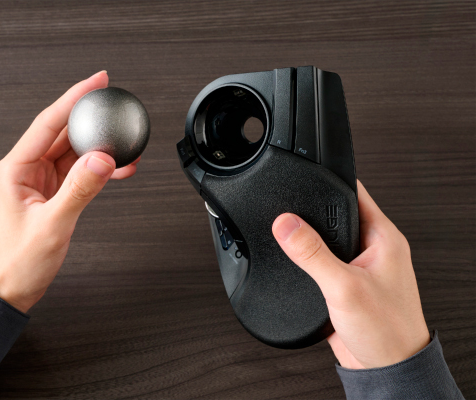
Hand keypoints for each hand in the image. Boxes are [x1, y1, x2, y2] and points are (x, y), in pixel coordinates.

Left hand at [0, 71, 139, 312]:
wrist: (4, 291)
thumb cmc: (14, 264)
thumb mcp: (51, 225)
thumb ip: (79, 190)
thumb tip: (101, 159)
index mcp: (14, 170)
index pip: (47, 123)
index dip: (73, 98)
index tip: (95, 82)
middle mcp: (24, 172)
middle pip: (61, 134)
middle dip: (89, 119)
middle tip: (114, 104)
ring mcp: (37, 184)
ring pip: (72, 154)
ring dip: (97, 148)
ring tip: (125, 143)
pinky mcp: (48, 197)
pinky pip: (76, 175)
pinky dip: (96, 171)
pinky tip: (116, 169)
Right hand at [272, 181, 429, 368]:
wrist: (385, 370)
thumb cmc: (386, 331)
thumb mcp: (344, 287)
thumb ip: (312, 253)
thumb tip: (286, 224)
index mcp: (383, 237)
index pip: (355, 192)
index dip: (329, 181)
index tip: (304, 176)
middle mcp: (372, 248)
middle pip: (336, 214)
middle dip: (311, 210)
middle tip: (285, 209)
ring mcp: (359, 265)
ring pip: (326, 239)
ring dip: (307, 237)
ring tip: (285, 234)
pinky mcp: (345, 283)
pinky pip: (321, 262)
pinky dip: (306, 260)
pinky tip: (293, 263)